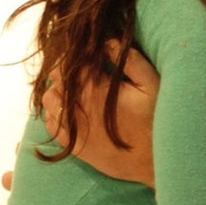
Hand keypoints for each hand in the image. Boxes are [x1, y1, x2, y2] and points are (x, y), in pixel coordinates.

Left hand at [44, 41, 160, 186]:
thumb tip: (107, 41)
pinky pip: (51, 124)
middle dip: (64, 70)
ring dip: (58, 90)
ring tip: (73, 88)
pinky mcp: (73, 144)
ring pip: (49, 100)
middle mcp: (77, 107)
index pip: (71, 62)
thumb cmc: (156, 121)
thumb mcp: (151, 84)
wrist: (153, 163)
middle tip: (80, 68)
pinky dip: (54, 112)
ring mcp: (73, 127)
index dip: (73, 53)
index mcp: (94, 88)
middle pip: (56, 80)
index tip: (81, 49)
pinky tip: (68, 110)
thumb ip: (130, 60)